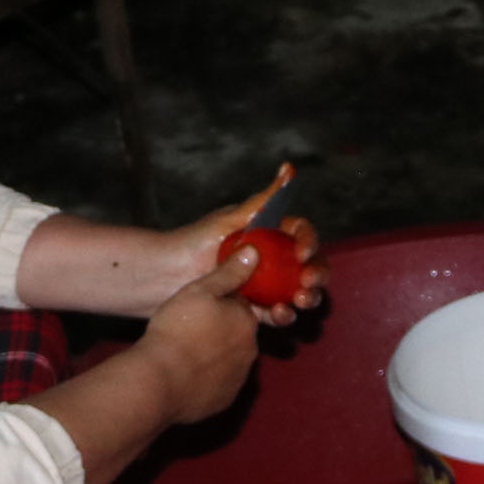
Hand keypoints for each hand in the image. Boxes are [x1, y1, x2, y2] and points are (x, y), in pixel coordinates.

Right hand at [135, 256, 263, 426]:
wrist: (160, 380)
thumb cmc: (177, 330)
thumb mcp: (199, 291)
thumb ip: (229, 272)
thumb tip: (255, 251)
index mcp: (246, 322)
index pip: (239, 307)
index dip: (219, 304)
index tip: (199, 306)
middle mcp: (250, 351)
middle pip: (236, 335)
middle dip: (219, 331)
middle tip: (188, 329)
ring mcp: (239, 379)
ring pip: (229, 360)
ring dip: (213, 356)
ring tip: (184, 353)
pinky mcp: (224, 400)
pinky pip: (218, 385)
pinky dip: (206, 379)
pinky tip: (185, 375)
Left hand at [178, 164, 328, 325]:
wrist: (167, 276)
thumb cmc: (197, 241)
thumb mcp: (234, 218)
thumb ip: (265, 199)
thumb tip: (289, 168)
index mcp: (269, 234)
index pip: (301, 234)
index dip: (309, 242)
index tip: (302, 253)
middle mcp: (271, 259)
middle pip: (308, 266)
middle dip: (316, 274)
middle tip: (308, 282)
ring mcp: (264, 285)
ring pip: (298, 292)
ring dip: (307, 298)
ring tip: (300, 301)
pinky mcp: (254, 308)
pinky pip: (276, 314)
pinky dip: (283, 315)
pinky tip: (280, 314)